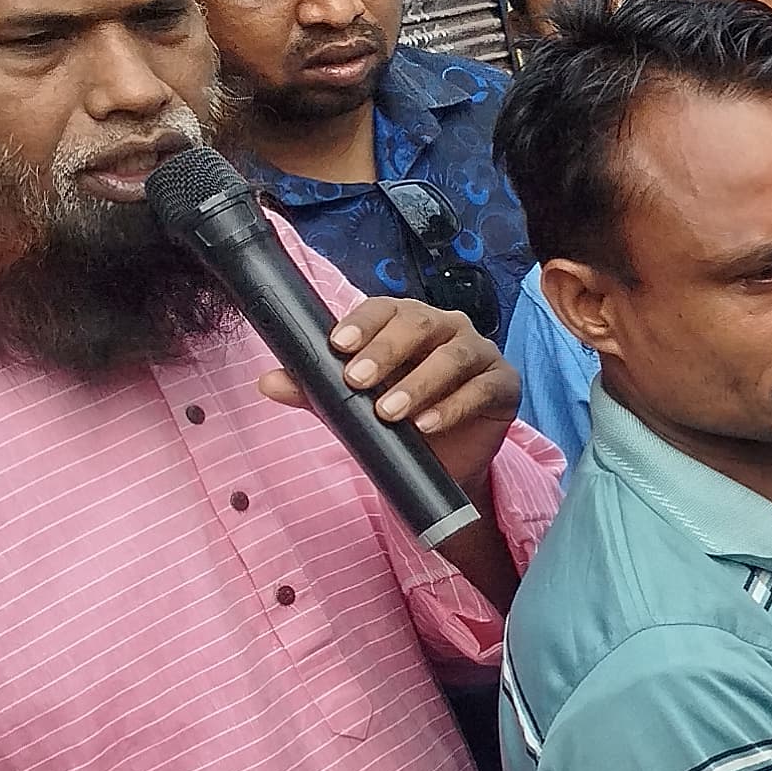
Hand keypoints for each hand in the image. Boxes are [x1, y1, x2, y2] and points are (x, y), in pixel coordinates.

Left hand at [260, 294, 519, 494]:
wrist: (444, 463)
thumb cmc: (399, 420)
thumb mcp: (353, 406)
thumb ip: (317, 391)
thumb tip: (268, 381)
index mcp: (407, 322)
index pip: (385, 308)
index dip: (362, 322)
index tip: (338, 345)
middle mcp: (446, 328)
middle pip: (420, 323)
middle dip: (386, 350)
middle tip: (357, 380)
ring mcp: (479, 353)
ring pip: (453, 354)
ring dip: (419, 382)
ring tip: (390, 412)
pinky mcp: (503, 384)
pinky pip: (481, 388)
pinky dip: (453, 406)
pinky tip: (427, 425)